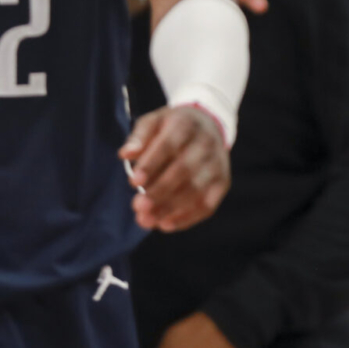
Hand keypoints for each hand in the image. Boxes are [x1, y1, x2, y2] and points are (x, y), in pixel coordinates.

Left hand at [121, 105, 230, 231]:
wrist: (208, 126)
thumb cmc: (172, 128)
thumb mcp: (153, 122)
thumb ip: (139, 137)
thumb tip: (125, 154)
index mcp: (186, 124)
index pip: (169, 145)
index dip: (152, 164)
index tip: (134, 182)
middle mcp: (206, 143)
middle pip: (184, 170)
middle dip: (160, 191)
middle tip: (137, 206)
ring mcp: (217, 164)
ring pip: (196, 190)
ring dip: (170, 209)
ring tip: (146, 221)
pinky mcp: (223, 182)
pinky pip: (207, 205)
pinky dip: (186, 218)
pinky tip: (165, 224)